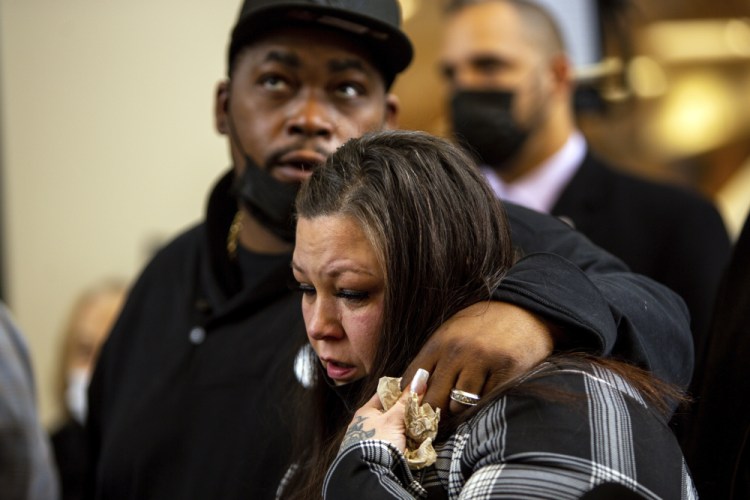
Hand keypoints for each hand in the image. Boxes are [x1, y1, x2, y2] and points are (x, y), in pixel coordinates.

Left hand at [340, 370, 429, 452]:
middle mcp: (365, 424)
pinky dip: (402, 442)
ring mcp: (369, 440)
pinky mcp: (374, 454)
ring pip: (391, 428)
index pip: (385, 393)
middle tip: (422, 410)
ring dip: (405, 428)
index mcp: (366, 411)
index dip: (401, 390)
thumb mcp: (394, 418)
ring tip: (421, 427)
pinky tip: (412, 442)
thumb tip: (421, 376)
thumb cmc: (378, 441)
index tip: (416, 389)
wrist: (368, 474)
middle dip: (405, 412)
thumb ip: (408, 400)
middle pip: (389, 412)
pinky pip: (391, 443)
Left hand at [402, 301, 554, 413]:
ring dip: (460, 408)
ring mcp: (481, 362)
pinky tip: (487, 391)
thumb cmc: (483, 326)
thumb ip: (433, 360)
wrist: (524, 312)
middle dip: (432, 413)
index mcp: (439, 342)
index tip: (413, 409)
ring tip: (466, 399)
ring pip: (458, 405)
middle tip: (437, 419)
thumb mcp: (451, 334)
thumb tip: (411, 391)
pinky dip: (483, 403)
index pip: (412, 380)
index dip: (409, 399)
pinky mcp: (505, 372)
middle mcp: (457, 352)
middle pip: (432, 399)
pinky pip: (485, 401)